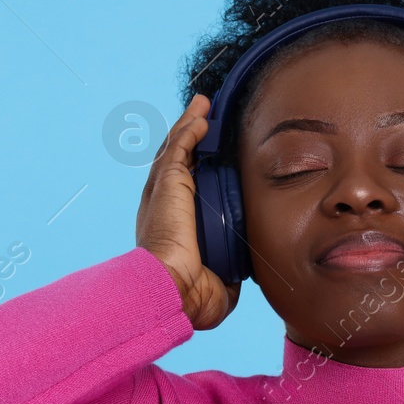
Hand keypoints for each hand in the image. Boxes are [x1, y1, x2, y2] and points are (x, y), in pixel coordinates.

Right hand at [135, 94, 241, 329]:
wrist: (172, 290)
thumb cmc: (190, 296)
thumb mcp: (218, 283)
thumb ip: (228, 273)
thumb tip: (240, 271)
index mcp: (172, 229)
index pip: (184, 192)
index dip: (194, 172)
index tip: (207, 158)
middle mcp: (163, 207)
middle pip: (176, 163)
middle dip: (188, 139)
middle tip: (202, 119)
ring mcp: (163, 193)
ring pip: (176, 150)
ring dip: (189, 126)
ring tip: (202, 106)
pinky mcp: (167, 184)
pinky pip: (178, 149)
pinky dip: (188, 130)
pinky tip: (201, 116)